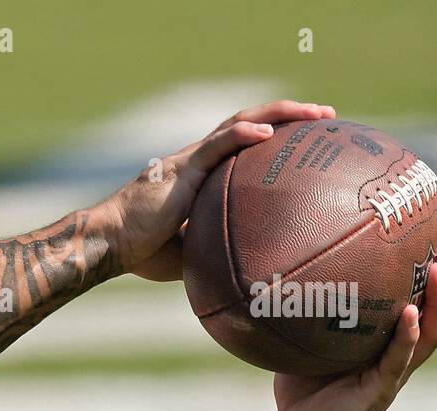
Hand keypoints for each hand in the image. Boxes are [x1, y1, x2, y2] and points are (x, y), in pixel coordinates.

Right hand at [103, 101, 336, 279]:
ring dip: (279, 114)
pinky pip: (216, 145)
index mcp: (201, 175)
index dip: (276, 137)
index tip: (308, 140)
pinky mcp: (181, 168)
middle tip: (326, 118)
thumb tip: (249, 271)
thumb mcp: (192, 253)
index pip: (243, 145)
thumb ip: (218, 248)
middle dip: (291, 116)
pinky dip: (242, 135)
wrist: (110, 243)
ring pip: (240, 123)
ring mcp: (191, 160)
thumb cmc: (142, 252)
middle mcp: (199, 160)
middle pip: (250, 124)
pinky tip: (266, 133)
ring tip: (315, 114)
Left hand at [271, 245, 436, 410]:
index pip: (424, 308)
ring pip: (432, 335)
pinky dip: (408, 336)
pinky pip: (399, 360)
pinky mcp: (380, 392)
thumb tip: (288, 272)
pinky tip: (411, 314)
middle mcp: (399, 359)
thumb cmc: (301, 389)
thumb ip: (310, 313)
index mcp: (388, 347)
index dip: (435, 281)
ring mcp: (393, 376)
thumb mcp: (309, 343)